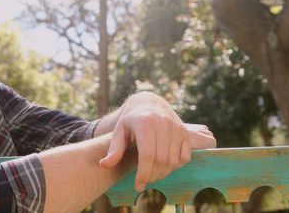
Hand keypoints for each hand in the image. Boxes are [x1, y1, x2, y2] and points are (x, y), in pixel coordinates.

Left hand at [98, 92, 214, 190]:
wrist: (150, 104)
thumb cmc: (132, 121)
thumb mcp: (119, 131)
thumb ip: (114, 149)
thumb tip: (104, 165)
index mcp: (145, 123)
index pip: (147, 155)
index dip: (143, 173)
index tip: (138, 185)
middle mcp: (163, 123)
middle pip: (161, 160)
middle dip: (152, 176)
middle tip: (144, 181)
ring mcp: (176, 128)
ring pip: (173, 161)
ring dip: (163, 174)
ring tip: (152, 175)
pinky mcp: (185, 133)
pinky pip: (184, 157)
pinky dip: (175, 166)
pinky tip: (164, 166)